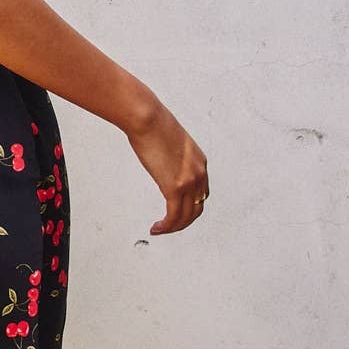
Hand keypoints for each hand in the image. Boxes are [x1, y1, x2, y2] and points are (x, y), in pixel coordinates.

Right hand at [126, 99, 209, 233]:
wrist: (147, 118)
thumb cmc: (153, 125)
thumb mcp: (172, 142)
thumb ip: (173, 156)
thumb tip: (163, 159)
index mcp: (200, 162)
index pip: (201, 193)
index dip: (189, 207)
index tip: (176, 212)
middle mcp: (199, 173)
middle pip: (197, 208)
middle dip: (183, 221)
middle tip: (169, 226)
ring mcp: (189, 181)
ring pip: (186, 216)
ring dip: (173, 227)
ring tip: (160, 229)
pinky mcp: (174, 187)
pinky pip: (174, 215)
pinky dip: (167, 226)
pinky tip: (157, 228)